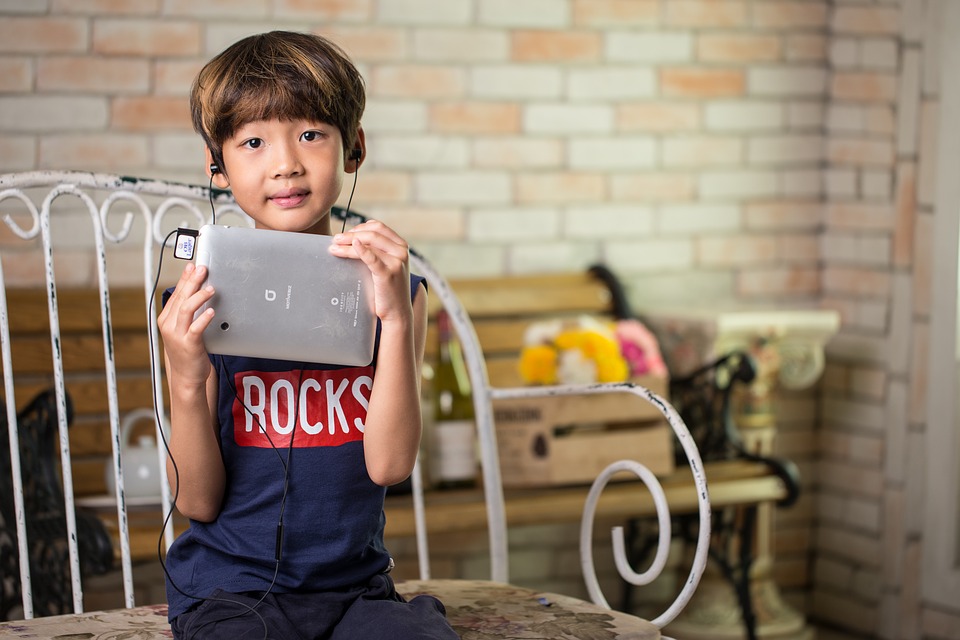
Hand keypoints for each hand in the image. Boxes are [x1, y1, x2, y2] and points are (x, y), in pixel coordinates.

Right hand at [157, 262, 215, 385]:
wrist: (186, 376)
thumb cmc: (188, 350)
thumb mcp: (184, 328)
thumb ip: (189, 312)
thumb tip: (198, 291)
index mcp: (167, 318)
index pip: (176, 293)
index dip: (185, 278)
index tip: (193, 266)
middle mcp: (169, 325)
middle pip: (181, 298)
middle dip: (192, 281)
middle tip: (203, 269)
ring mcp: (178, 335)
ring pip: (186, 309)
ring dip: (199, 297)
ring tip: (211, 288)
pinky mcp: (188, 345)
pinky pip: (195, 328)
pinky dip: (203, 318)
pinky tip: (211, 311)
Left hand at [328, 220, 411, 324]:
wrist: (397, 311)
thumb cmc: (388, 288)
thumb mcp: (387, 265)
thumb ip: (378, 251)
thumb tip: (352, 240)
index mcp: (401, 245)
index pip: (378, 227)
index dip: (360, 227)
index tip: (346, 234)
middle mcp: (401, 251)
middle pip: (372, 233)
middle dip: (351, 234)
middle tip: (335, 239)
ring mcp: (396, 262)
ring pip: (368, 244)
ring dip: (348, 243)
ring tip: (334, 247)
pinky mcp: (388, 273)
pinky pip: (371, 258)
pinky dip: (360, 250)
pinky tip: (350, 247)